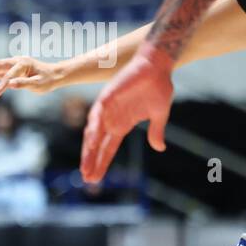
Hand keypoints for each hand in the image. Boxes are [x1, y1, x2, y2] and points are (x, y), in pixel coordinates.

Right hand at [0, 56, 61, 96]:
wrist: (55, 75)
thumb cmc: (48, 80)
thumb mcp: (38, 84)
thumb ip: (24, 83)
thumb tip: (10, 84)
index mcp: (23, 64)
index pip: (9, 76)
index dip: (1, 85)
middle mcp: (17, 62)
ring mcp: (15, 65)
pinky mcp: (14, 70)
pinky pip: (0, 73)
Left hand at [79, 45, 173, 183]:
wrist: (157, 66)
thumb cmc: (158, 88)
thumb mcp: (159, 115)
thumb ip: (156, 131)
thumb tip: (159, 148)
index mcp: (122, 125)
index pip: (108, 148)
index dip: (102, 163)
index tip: (96, 178)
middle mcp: (111, 119)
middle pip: (97, 145)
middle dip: (91, 161)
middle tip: (87, 178)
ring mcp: (107, 109)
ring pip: (93, 133)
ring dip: (89, 150)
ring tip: (86, 166)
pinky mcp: (106, 97)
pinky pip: (96, 115)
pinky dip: (94, 129)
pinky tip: (91, 142)